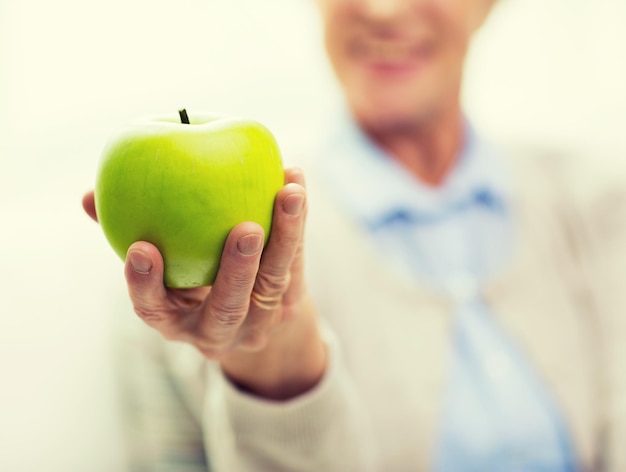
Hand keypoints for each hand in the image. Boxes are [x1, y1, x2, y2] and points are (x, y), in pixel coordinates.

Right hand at [83, 167, 325, 399]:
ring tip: (288, 193)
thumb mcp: (159, 267)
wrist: (246, 315)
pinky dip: (297, 221)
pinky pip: (296, 260)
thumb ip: (130, 233)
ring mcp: (258, 321)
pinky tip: (294, 179)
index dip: (146, 285)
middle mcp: (218, 329)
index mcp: (176, 320)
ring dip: (284, 237)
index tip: (142, 249)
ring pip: (273, 283)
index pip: (155, 310)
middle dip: (236, 271)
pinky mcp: (290, 305)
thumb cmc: (187, 280)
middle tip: (245, 228)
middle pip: (228, 308)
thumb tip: (89, 198)